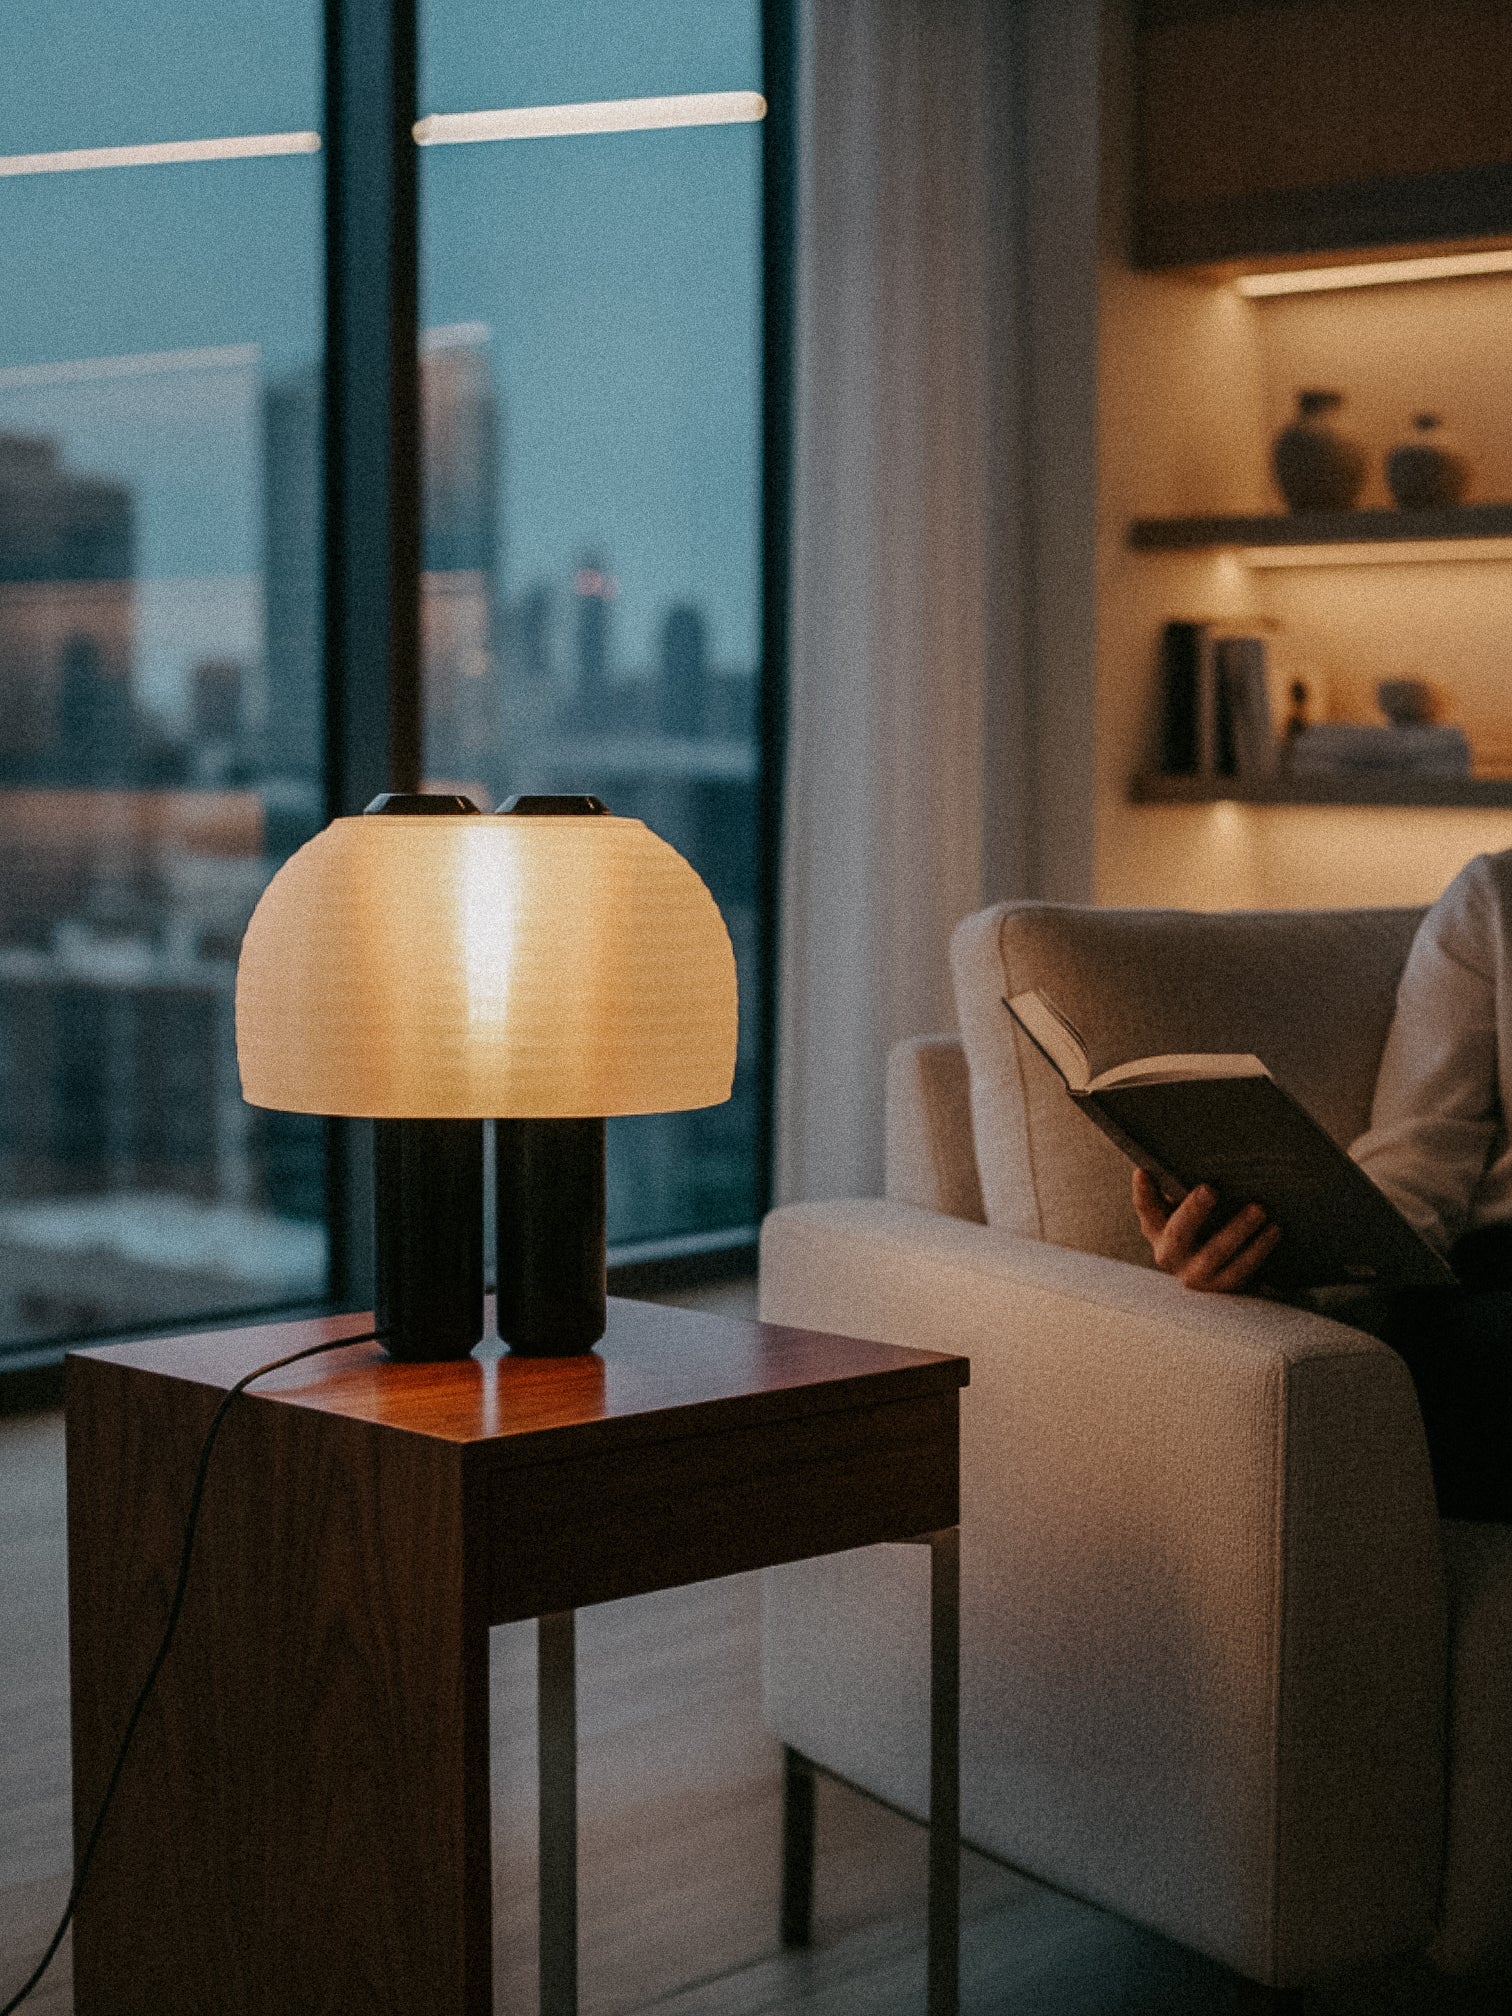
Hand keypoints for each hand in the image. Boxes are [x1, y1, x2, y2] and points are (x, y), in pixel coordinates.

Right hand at [1131, 1169, 1280, 1291]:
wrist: (1222, 1273)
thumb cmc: (1203, 1227)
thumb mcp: (1185, 1209)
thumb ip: (1181, 1187)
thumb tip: (1192, 1158)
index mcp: (1157, 1229)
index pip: (1145, 1207)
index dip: (1143, 1191)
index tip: (1144, 1171)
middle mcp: (1169, 1256)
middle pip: (1178, 1233)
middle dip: (1193, 1211)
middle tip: (1210, 1190)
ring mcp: (1195, 1275)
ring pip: (1215, 1253)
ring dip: (1238, 1230)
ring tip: (1259, 1210)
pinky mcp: (1222, 1287)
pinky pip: (1241, 1270)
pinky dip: (1258, 1249)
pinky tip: (1274, 1231)